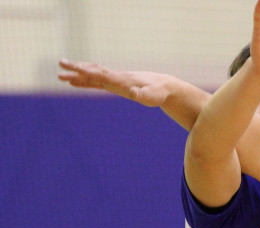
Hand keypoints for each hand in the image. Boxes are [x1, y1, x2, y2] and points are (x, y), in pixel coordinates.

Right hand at [57, 59, 171, 107]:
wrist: (164, 86)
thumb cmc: (158, 93)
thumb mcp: (152, 96)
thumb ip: (143, 95)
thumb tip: (134, 93)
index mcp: (122, 80)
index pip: (103, 74)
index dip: (89, 71)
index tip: (76, 67)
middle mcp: (116, 78)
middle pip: (93, 71)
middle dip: (77, 68)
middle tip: (60, 64)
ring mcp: (114, 81)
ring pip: (92, 76)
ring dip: (77, 74)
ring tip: (60, 74)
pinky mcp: (115, 85)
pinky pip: (96, 83)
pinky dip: (85, 82)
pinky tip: (74, 82)